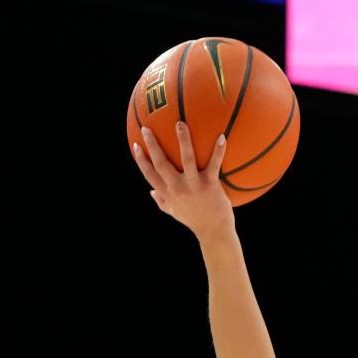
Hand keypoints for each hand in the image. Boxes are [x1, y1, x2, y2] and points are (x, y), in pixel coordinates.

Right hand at [132, 122, 234, 243]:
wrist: (215, 234)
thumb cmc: (195, 222)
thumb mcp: (175, 214)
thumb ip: (162, 202)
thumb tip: (151, 192)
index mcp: (168, 193)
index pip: (149, 174)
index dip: (140, 160)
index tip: (135, 145)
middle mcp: (177, 188)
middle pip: (161, 163)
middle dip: (152, 145)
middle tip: (147, 128)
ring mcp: (194, 186)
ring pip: (186, 159)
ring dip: (183, 140)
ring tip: (180, 123)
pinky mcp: (210, 185)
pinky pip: (214, 164)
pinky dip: (218, 150)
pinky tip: (222, 136)